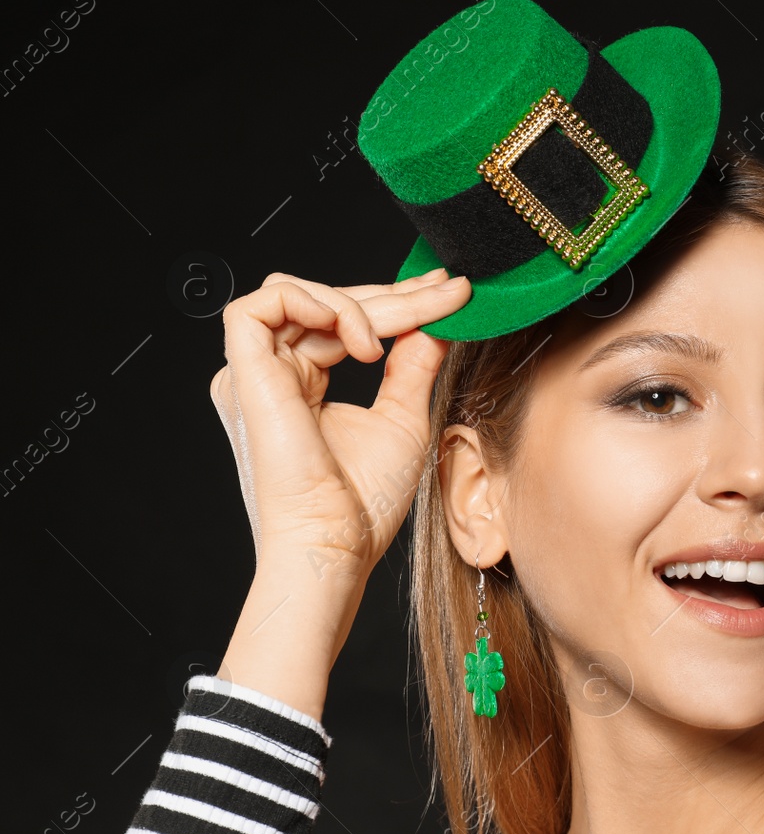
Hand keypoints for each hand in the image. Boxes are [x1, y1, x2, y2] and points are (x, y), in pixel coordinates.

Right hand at [210, 268, 471, 586]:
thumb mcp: (403, 416)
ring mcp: (254, 372)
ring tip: (386, 345)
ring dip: (358, 304)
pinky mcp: (242, 373)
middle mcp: (273, 373)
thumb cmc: (365, 501)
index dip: (399, 301)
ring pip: (298, 294)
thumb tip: (437, 322)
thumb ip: (413, 364)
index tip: (450, 291)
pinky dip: (313, 303)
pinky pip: (260, 305)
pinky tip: (358, 340)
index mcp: (302, 383)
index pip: (346, 322)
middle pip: (327, 303)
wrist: (335, 541)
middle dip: (393, 295)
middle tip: (447, 292)